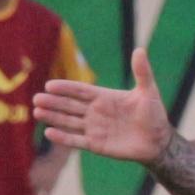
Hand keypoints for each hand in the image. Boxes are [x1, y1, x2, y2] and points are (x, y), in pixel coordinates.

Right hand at [39, 48, 175, 164]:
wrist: (158, 141)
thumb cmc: (154, 114)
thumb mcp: (148, 91)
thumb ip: (142, 72)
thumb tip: (140, 50)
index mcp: (104, 97)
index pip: (80, 90)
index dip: (65, 88)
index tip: (49, 85)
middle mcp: (95, 112)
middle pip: (70, 105)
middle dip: (53, 102)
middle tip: (36, 99)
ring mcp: (94, 128)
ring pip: (69, 121)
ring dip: (53, 117)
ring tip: (37, 112)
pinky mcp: (96, 144)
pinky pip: (76, 140)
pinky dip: (63, 138)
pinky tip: (49, 133)